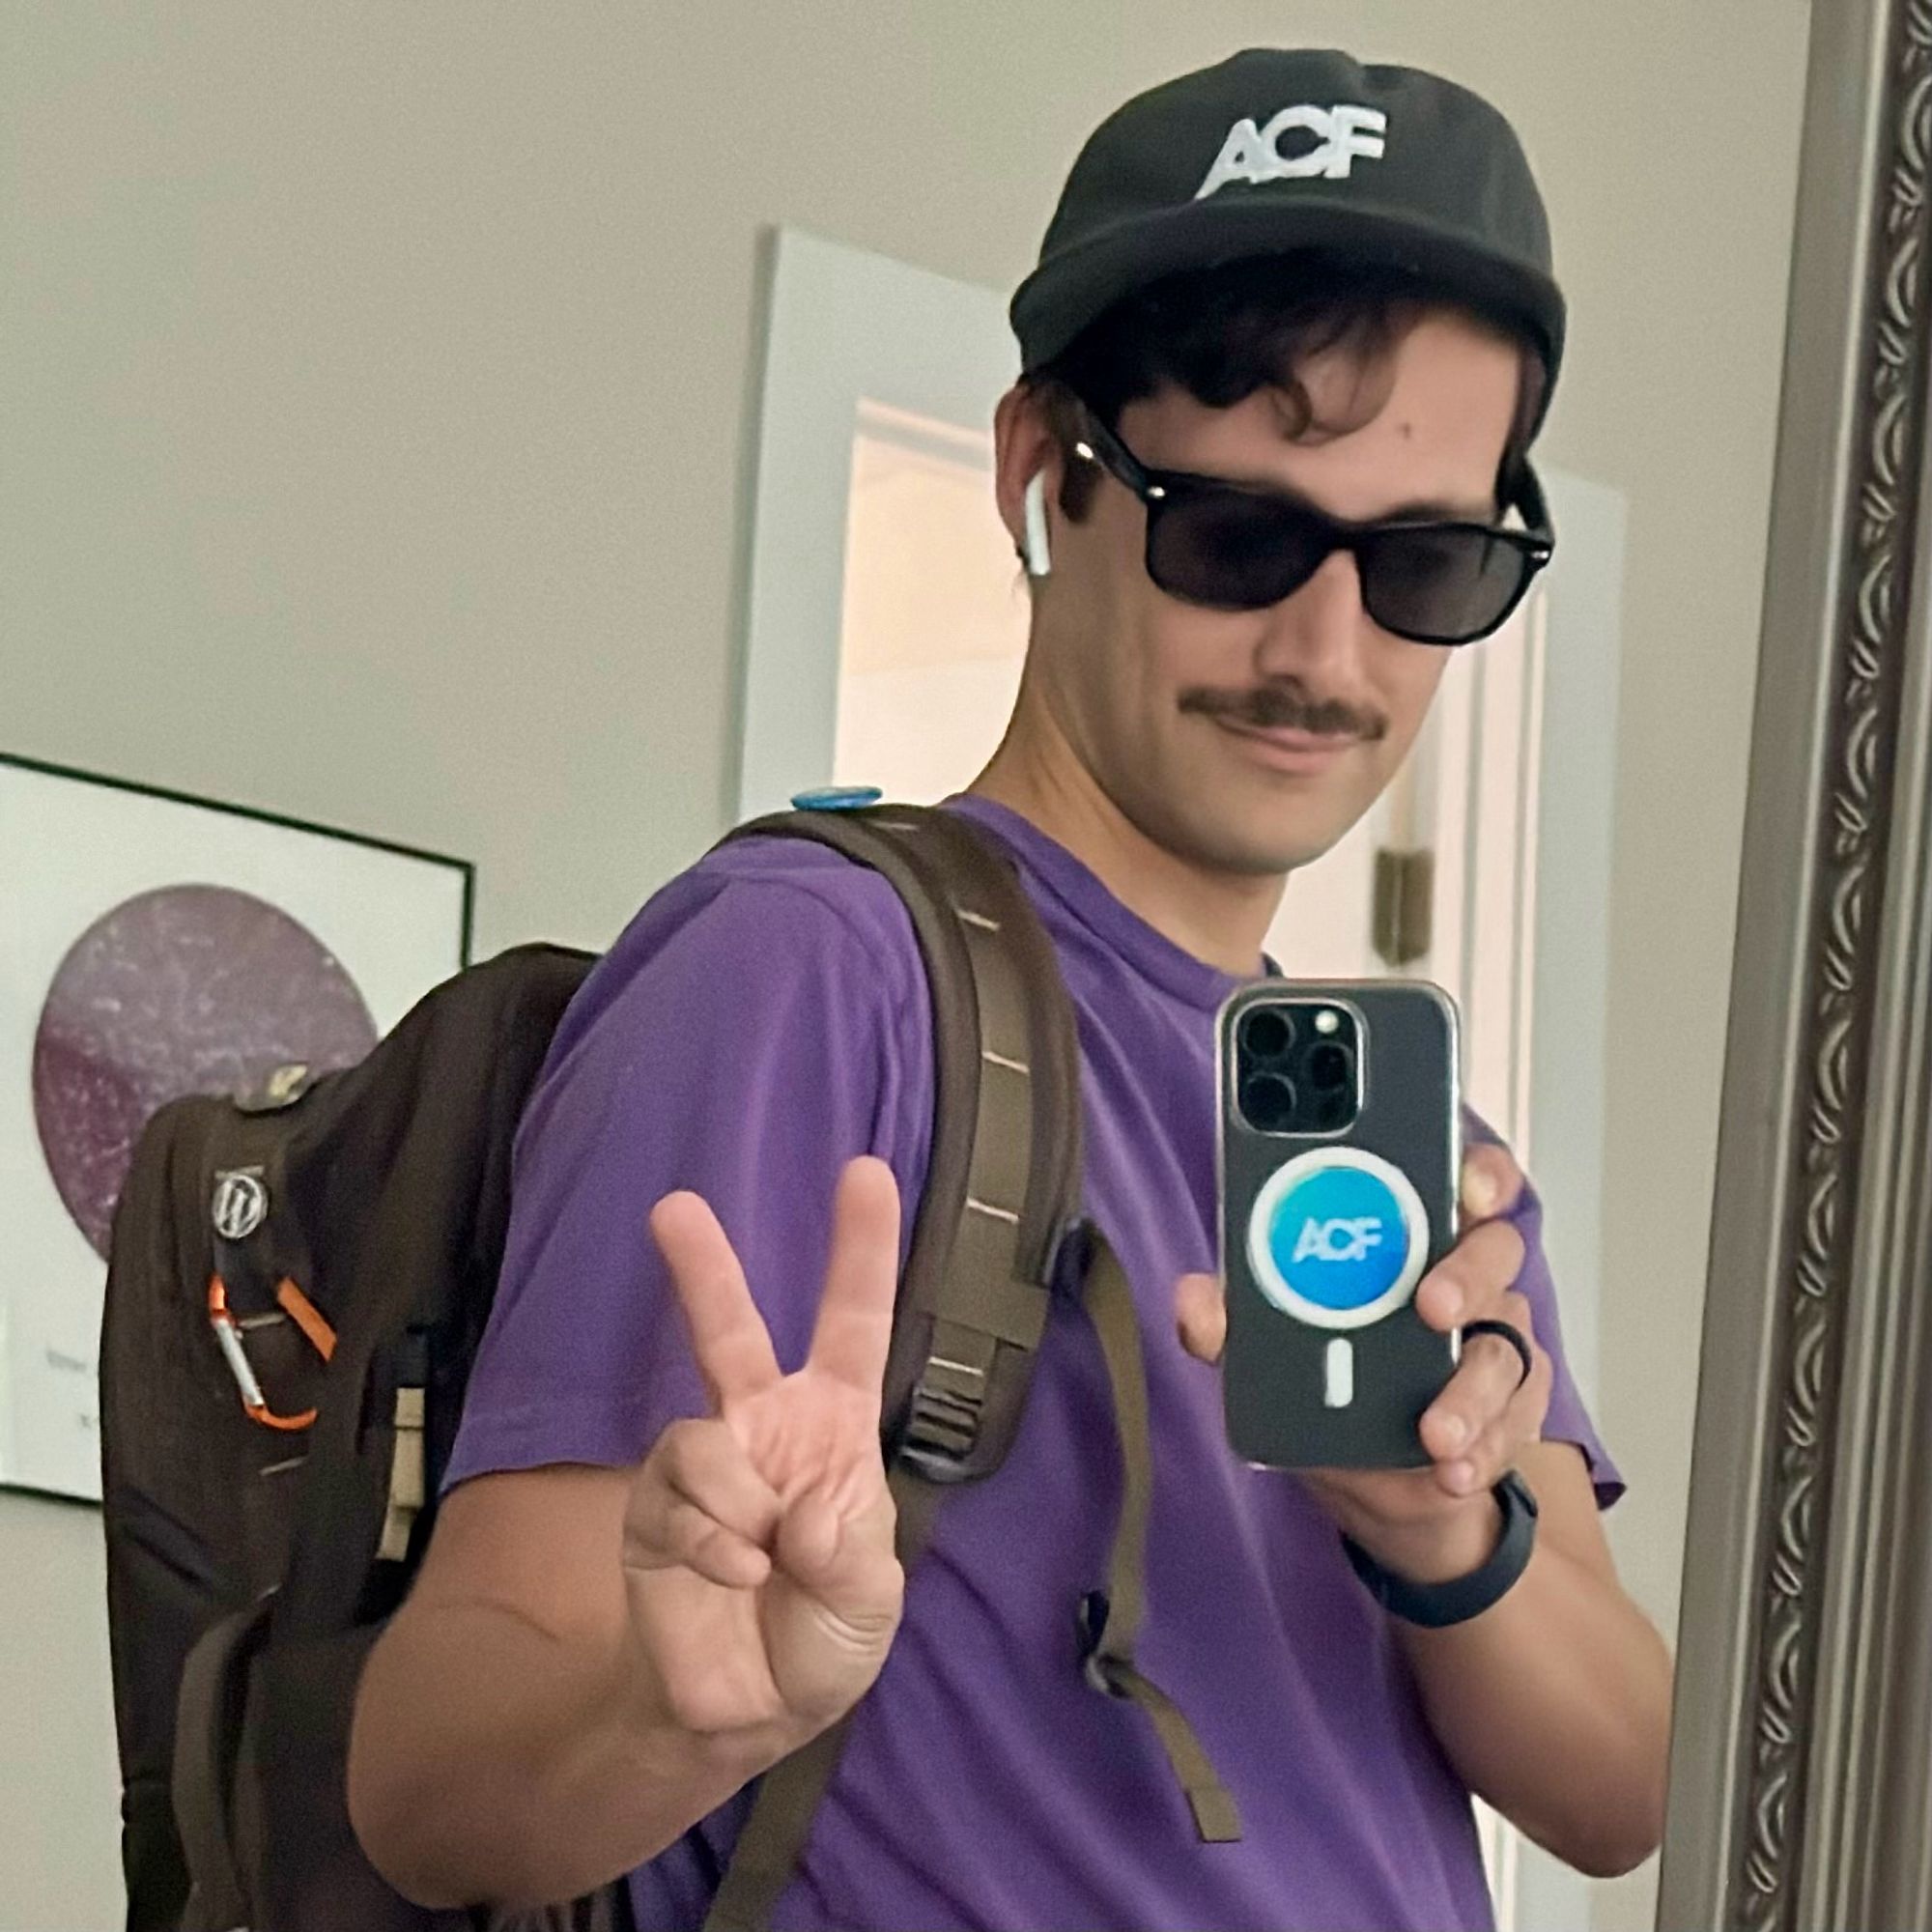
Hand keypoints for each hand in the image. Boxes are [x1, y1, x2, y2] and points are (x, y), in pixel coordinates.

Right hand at [624, 1157, 905, 1748]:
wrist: (745, 1715)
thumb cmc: (822, 1639)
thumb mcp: (869, 1604)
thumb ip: (852, 1557)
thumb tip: (806, 1514)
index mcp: (832, 1429)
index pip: (851, 1325)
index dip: (860, 1251)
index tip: (865, 1171)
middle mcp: (763, 1428)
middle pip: (730, 1331)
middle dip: (702, 1267)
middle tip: (674, 1205)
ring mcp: (704, 1465)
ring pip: (706, 1437)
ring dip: (742, 1508)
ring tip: (761, 1564)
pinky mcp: (652, 1508)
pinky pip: (679, 1496)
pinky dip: (713, 1544)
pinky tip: (731, 1578)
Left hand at [1176, 1142, 1553, 1584]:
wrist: (1376, 1481)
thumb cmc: (1328, 1386)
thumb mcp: (1271, 1354)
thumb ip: (1235, 1324)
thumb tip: (1193, 1301)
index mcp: (1410, 1237)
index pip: (1458, 1177)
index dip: (1475, 1169)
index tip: (1467, 1184)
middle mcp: (1464, 1276)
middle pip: (1492, 1249)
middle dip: (1465, 1274)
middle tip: (1430, 1308)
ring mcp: (1496, 1339)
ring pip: (1505, 1344)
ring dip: (1471, 1391)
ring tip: (1435, 1433)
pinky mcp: (1515, 1404)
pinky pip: (1514, 1418)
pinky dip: (1483, 1446)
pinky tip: (1451, 1467)